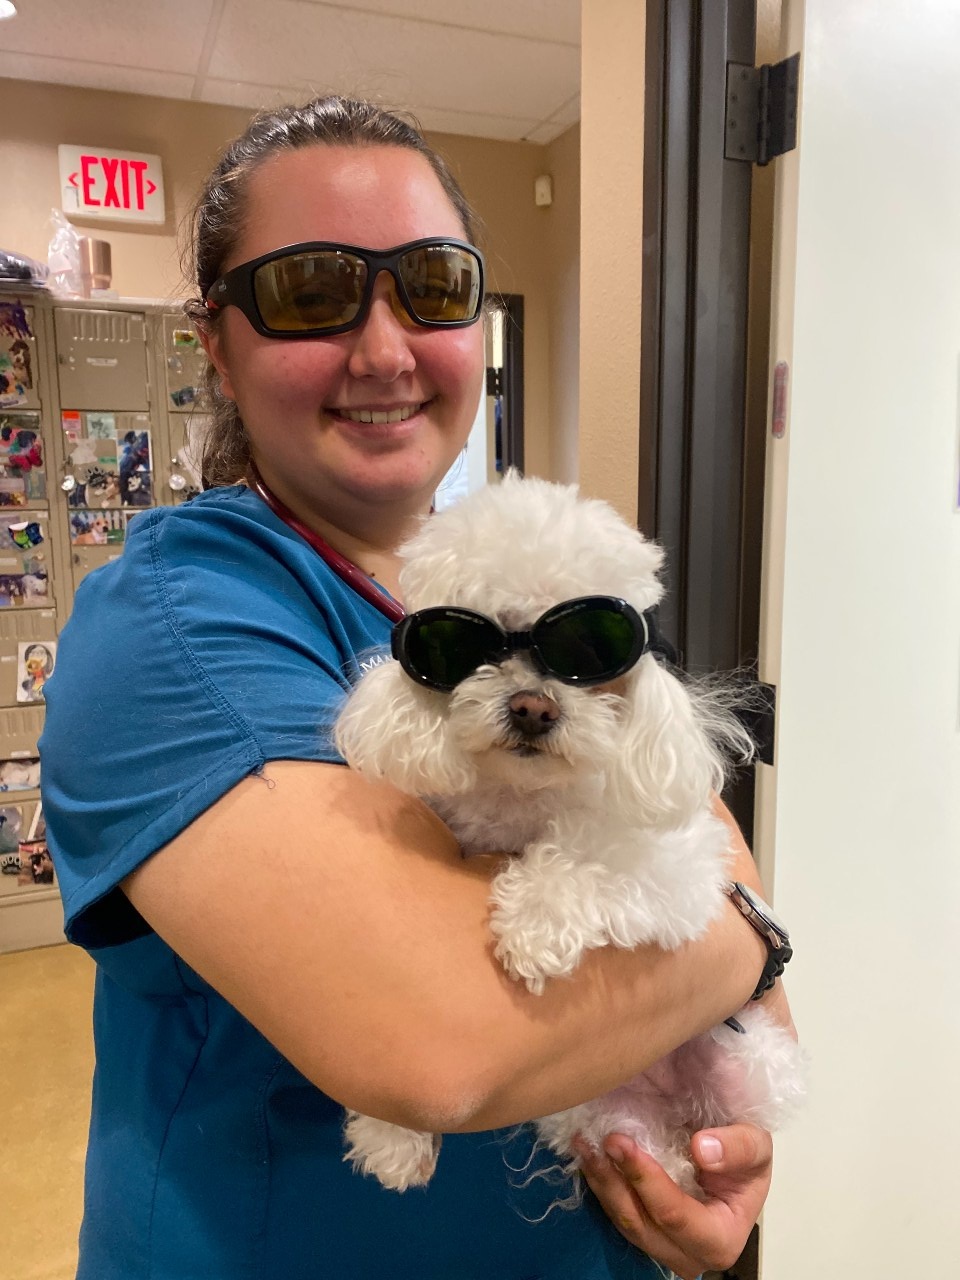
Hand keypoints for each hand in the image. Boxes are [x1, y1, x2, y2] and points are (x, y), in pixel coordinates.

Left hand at [574, 1123, 772, 1279]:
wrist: (735, 1169)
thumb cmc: (745, 1161)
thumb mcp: (757, 1146)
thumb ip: (738, 1148)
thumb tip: (702, 1149)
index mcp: (720, 1239)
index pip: (675, 1214)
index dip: (645, 1180)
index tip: (620, 1141)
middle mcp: (688, 1254)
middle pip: (641, 1223)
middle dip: (614, 1181)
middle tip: (595, 1140)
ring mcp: (663, 1248)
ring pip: (624, 1222)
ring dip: (601, 1182)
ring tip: (583, 1144)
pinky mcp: (646, 1233)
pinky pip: (618, 1214)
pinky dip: (602, 1184)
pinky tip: (589, 1156)